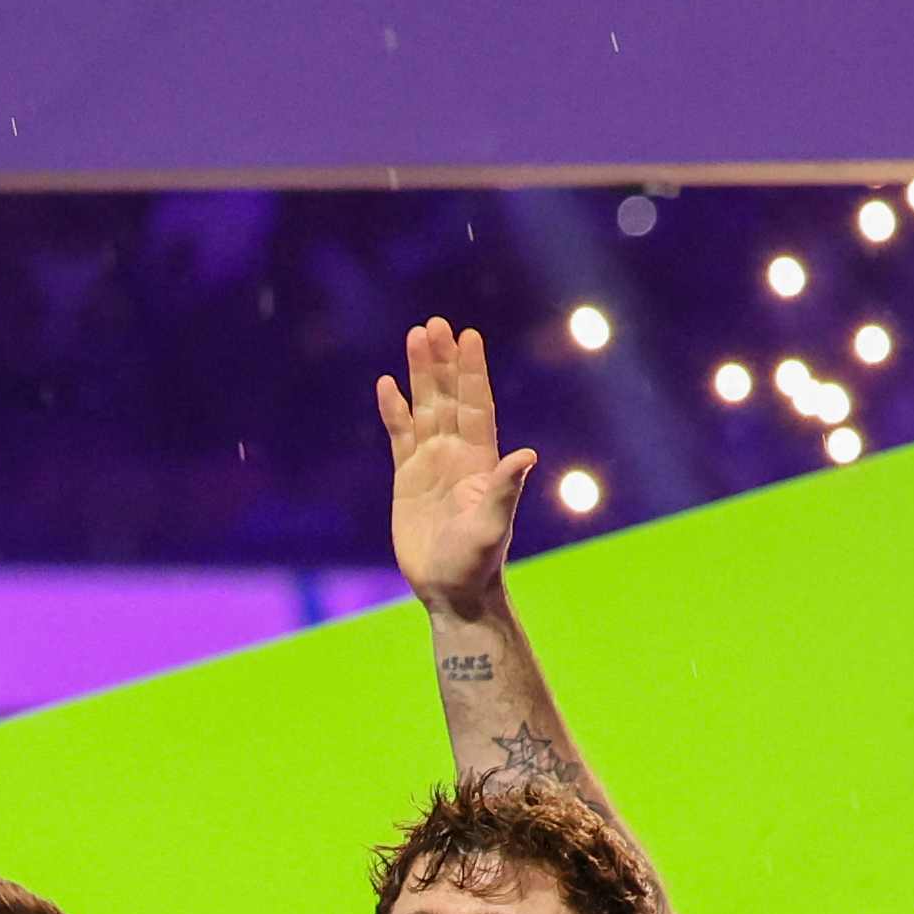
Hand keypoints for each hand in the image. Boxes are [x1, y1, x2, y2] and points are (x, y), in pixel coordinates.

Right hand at [379, 319, 532, 616]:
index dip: (471, 371)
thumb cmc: (476, 561)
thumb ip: (505, 489)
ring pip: (424, 409)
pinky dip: (393, 411)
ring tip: (414, 337)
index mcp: (480, 459)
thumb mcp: (493, 525)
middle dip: (442, 361)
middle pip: (448, 397)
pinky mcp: (407, 479)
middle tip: (435, 324)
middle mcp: (457, 453)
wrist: (452, 588)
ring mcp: (431, 463)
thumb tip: (527, 455)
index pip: (475, 404)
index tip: (469, 336)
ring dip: (419, 374)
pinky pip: (399, 436)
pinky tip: (387, 385)